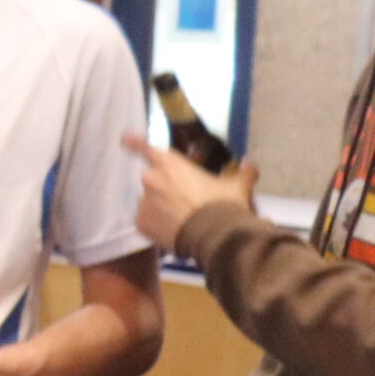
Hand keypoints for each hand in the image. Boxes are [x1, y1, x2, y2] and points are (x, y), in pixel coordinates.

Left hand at [124, 134, 257, 251]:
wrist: (214, 237)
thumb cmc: (223, 205)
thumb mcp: (237, 187)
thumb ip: (244, 172)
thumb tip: (250, 163)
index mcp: (170, 164)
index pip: (146, 147)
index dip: (135, 141)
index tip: (124, 138)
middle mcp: (151, 179)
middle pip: (154, 179)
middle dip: (166, 187)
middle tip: (185, 199)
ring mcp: (143, 202)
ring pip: (150, 201)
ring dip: (162, 206)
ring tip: (182, 219)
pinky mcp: (141, 223)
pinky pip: (147, 221)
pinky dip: (158, 224)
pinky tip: (174, 230)